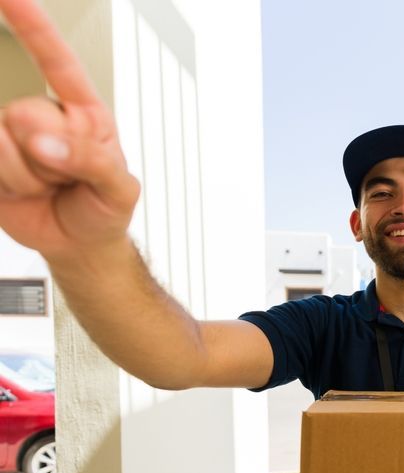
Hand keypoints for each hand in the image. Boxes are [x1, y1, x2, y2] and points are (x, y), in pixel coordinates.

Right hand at [0, 0, 139, 262]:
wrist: (78, 242)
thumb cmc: (104, 207)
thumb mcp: (118, 188)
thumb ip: (92, 160)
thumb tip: (44, 142)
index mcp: (81, 112)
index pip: (57, 62)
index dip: (33, 26)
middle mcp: (40, 117)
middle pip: (23, 115)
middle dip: (47, 157)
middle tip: (65, 178)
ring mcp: (9, 137)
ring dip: (26, 177)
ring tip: (46, 187)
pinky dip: (6, 183)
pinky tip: (22, 192)